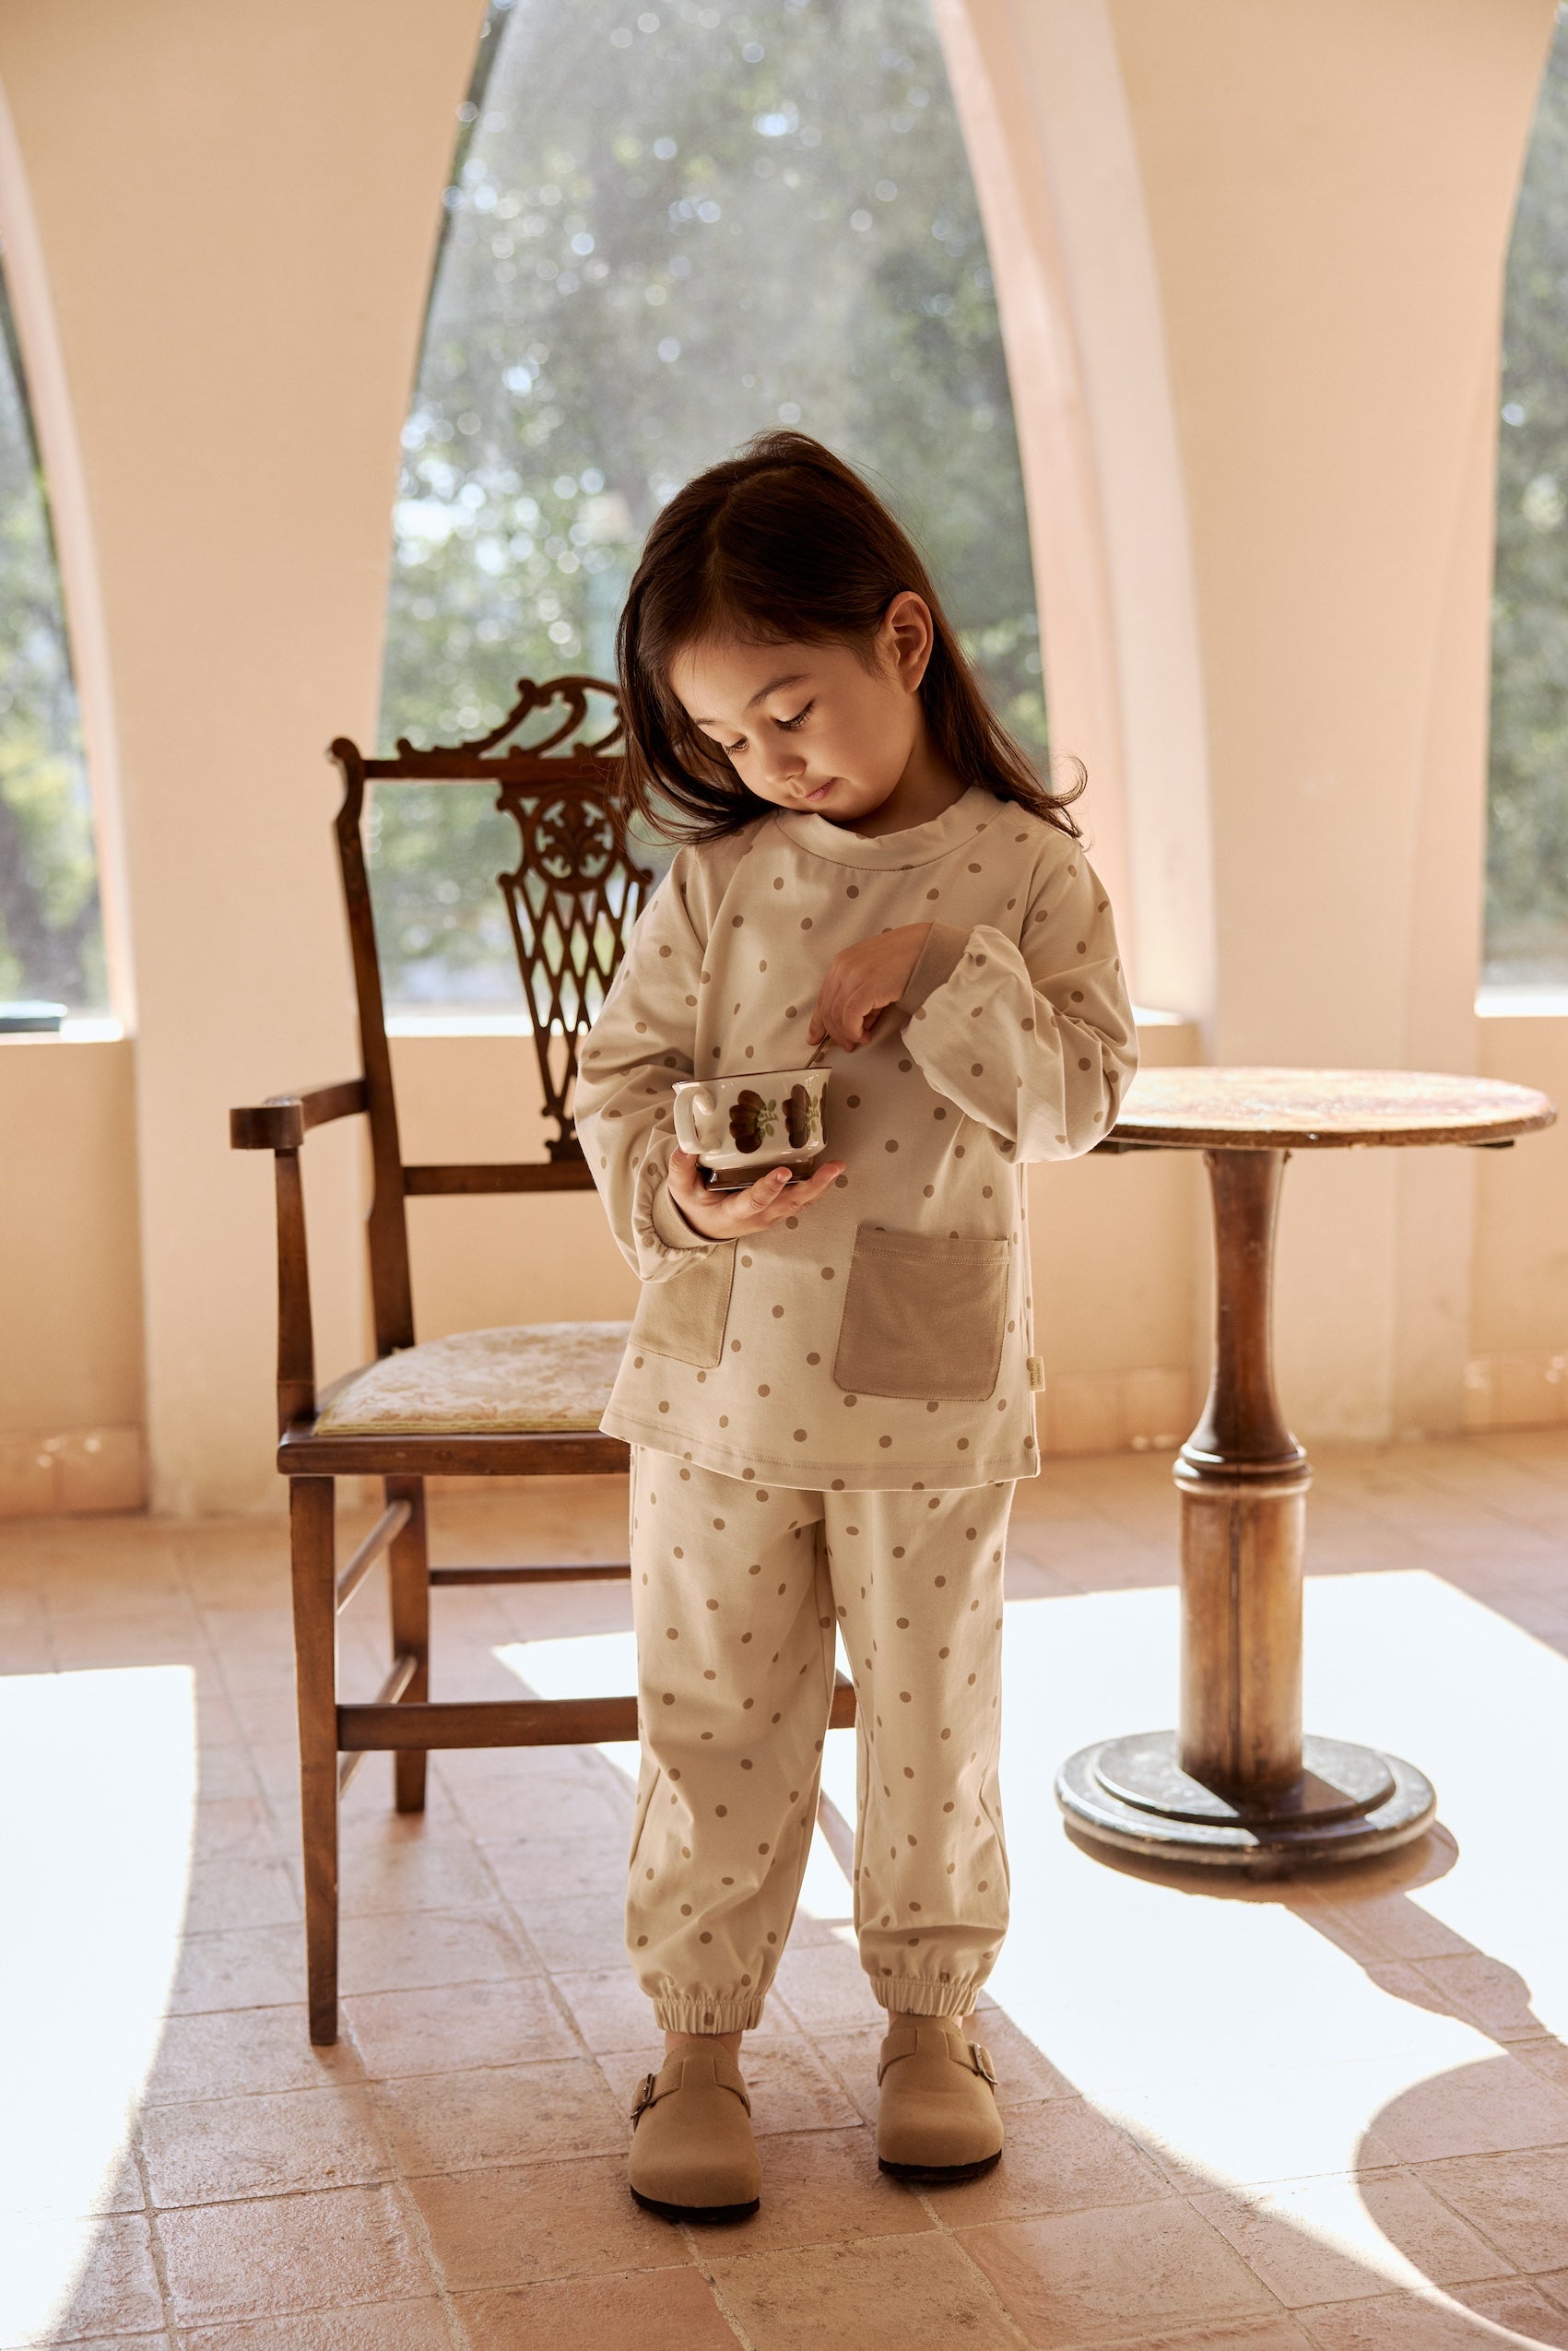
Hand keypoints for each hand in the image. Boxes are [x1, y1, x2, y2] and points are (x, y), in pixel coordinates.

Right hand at [666, 1147, 846, 1238]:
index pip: (755, 1201)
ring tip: (838, 1167)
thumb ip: (682, 1167)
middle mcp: (758, 1217)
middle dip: (814, 1187)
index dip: (770, 1188)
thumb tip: (688, 1143)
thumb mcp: (681, 1189)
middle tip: (833, 1168)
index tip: (783, 1172)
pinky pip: (800, 1200)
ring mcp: (771, 1215)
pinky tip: (829, 1170)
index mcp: (734, 1213)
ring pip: (800, 1203)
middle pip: (790, 1204)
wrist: (702, 1227)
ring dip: (821, 1186)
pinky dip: (816, 1186)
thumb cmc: (694, 1206)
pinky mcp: (777, 1209)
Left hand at [808, 924, 929, 1050]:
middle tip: (847, 1045)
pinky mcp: (868, 986)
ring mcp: (854, 975)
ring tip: (862, 1039)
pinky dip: (854, 1030)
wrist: (928, 948)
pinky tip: (865, 1035)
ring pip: (836, 1015)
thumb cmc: (907, 961)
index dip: (818, 1021)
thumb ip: (863, 996)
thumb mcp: (876, 976)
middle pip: (827, 1008)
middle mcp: (843, 966)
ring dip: (847, 1033)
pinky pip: (850, 1016)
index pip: (823, 997)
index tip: (816, 1037)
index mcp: (842, 962)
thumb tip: (858, 1023)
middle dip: (834, 1032)